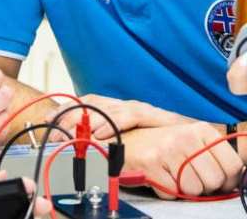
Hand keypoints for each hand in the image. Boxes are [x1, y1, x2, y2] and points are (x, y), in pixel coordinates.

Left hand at [64, 94, 189, 139]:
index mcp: (118, 108)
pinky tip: (101, 134)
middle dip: (74, 113)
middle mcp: (127, 105)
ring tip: (75, 129)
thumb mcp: (126, 140)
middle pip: (95, 103)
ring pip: (109, 108)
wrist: (195, 137)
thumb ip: (107, 140)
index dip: (68, 108)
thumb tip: (79, 145)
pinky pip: (129, 116)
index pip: (88, 102)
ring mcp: (140, 108)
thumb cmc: (159, 140)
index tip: (51, 118)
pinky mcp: (154, 115)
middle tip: (58, 124)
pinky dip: (113, 124)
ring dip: (89, 119)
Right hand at [120, 122, 246, 198]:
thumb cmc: (164, 145)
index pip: (233, 165)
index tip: (222, 184)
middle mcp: (187, 137)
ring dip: (184, 191)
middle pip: (214, 180)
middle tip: (190, 178)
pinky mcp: (151, 164)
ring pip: (194, 190)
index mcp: (202, 130)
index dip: (229, 181)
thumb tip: (239, 177)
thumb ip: (216, 156)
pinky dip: (167, 192)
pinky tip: (161, 178)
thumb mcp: (193, 142)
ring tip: (174, 176)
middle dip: (204, 187)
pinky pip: (171, 193)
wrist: (127, 141)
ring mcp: (168, 150)